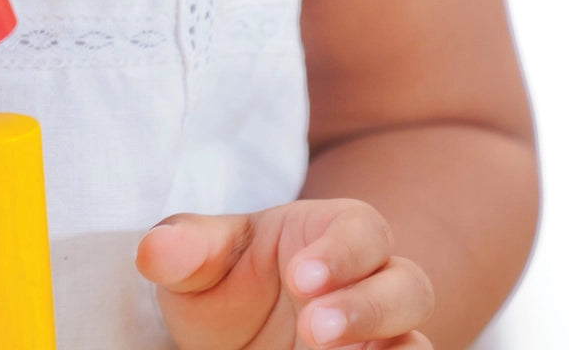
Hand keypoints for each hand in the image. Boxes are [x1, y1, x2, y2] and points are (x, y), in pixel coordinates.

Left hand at [136, 199, 434, 349]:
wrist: (236, 337)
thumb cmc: (224, 281)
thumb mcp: (196, 263)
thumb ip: (184, 249)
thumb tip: (154, 250)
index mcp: (332, 235)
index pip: (360, 229)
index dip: (341, 252)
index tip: (301, 276)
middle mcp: (370, 283)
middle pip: (406, 285)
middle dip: (367, 307)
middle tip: (315, 329)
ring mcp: (381, 335)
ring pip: (414, 339)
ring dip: (385, 349)